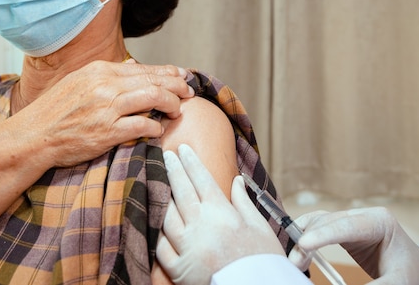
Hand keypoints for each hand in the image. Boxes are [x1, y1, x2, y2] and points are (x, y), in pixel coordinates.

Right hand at [8, 60, 193, 167]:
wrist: (33, 136)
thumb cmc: (55, 112)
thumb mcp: (79, 83)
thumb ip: (107, 76)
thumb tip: (134, 68)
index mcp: (100, 70)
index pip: (143, 68)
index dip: (168, 72)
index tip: (182, 76)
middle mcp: (105, 85)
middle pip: (153, 80)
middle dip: (177, 85)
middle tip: (188, 92)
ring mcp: (107, 108)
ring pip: (154, 97)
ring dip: (171, 103)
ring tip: (178, 110)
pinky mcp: (107, 131)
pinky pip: (143, 124)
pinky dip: (156, 126)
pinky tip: (159, 129)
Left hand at [156, 144, 284, 284]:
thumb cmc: (262, 259)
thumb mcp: (259, 226)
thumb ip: (243, 201)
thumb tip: (237, 179)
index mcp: (222, 213)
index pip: (201, 179)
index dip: (190, 162)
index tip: (182, 148)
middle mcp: (201, 226)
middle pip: (181, 191)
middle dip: (172, 170)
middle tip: (165, 155)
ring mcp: (187, 247)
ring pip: (167, 216)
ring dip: (161, 196)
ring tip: (158, 182)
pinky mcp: (179, 269)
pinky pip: (162, 246)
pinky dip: (158, 232)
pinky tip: (156, 220)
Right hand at [288, 207, 418, 284]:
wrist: (415, 268)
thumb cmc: (410, 273)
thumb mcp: (398, 282)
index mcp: (380, 221)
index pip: (346, 225)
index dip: (323, 235)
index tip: (303, 245)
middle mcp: (363, 215)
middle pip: (328, 222)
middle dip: (308, 241)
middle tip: (294, 264)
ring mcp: (351, 219)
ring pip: (318, 222)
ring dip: (303, 239)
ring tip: (295, 261)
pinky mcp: (342, 228)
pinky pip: (317, 226)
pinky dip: (304, 235)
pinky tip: (296, 248)